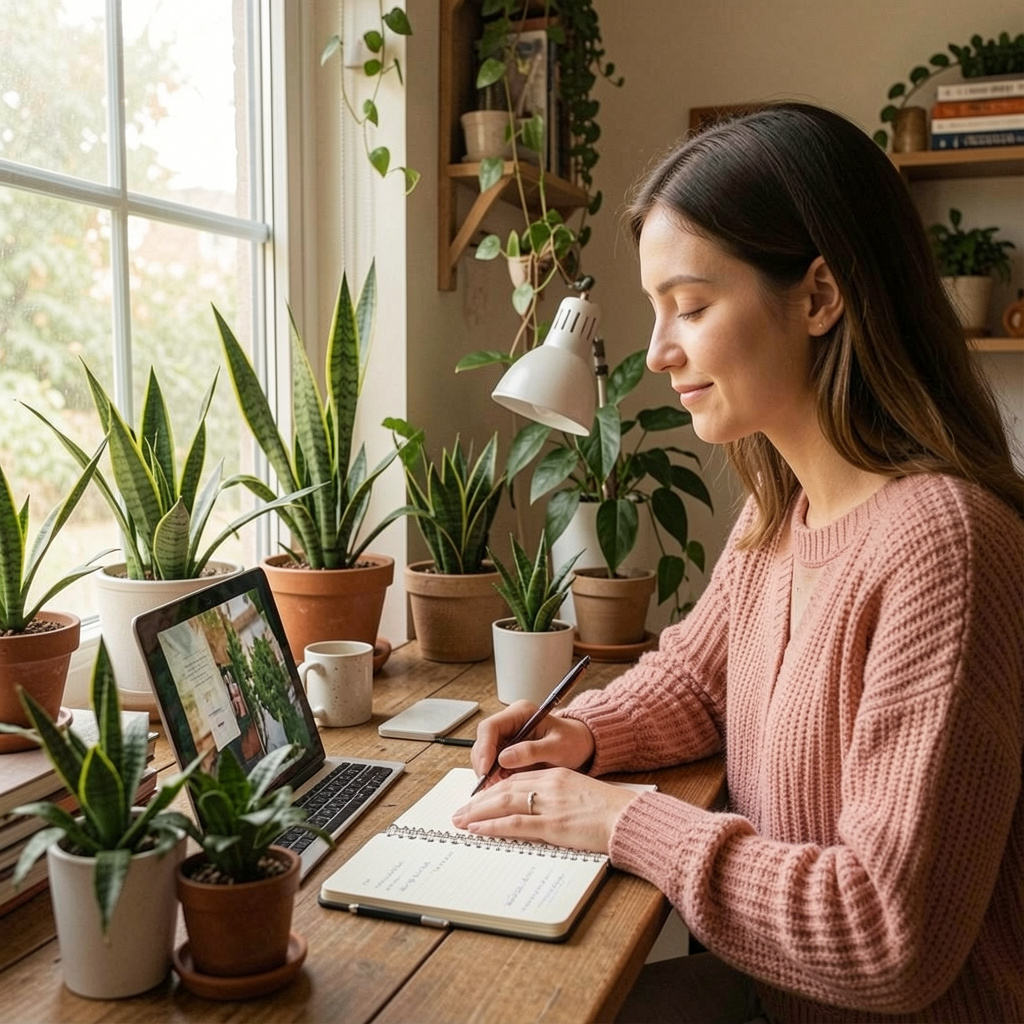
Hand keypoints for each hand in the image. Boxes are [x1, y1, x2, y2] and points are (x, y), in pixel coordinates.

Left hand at [451, 768, 638, 853]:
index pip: (517, 779)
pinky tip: (478, 830)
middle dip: (479, 800)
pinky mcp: (552, 825)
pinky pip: (515, 824)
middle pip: (505, 788)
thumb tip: (543, 812)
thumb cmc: (612, 812)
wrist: (630, 818)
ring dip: (478, 812)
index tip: (479, 798)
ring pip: (504, 803)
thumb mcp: (583, 795)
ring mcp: (549, 804)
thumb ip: (561, 798)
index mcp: (557, 776)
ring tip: (460, 821)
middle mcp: (549, 785)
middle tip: (460, 811)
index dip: (494, 789)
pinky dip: (492, 826)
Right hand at [470, 701, 595, 781]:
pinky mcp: (508, 750)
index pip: (490, 727)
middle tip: (489, 785)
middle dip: (483, 764)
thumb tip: (504, 758)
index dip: (484, 749)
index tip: (486, 770)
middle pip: (483, 741)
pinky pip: (493, 764)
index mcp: (520, 712)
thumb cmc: (573, 742)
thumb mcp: (557, 746)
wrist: (581, 746)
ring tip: (496, 788)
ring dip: (487, 772)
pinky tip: (501, 787)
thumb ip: (532, 751)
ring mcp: (507, 736)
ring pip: (484, 754)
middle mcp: (509, 722)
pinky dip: (494, 776)